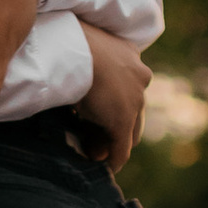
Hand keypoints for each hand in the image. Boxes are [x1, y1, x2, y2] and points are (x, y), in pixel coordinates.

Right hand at [72, 25, 150, 167]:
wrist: (75, 46)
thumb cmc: (69, 41)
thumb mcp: (82, 52)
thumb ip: (87, 67)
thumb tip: (77, 89)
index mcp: (129, 54)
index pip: (129, 87)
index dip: (116, 105)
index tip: (103, 116)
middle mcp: (139, 76)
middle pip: (134, 110)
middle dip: (121, 127)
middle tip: (103, 141)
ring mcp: (134, 99)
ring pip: (130, 129)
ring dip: (116, 142)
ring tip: (101, 155)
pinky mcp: (123, 120)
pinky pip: (122, 146)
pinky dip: (116, 158)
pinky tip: (109, 166)